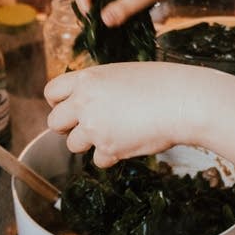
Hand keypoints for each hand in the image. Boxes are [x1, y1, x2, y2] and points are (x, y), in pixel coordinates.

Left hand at [44, 62, 218, 166]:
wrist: (183, 102)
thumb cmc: (162, 84)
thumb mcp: (122, 74)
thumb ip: (99, 88)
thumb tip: (88, 102)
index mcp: (87, 79)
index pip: (51, 92)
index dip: (57, 103)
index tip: (69, 109)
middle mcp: (84, 102)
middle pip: (54, 122)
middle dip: (67, 128)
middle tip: (85, 128)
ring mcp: (94, 127)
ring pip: (73, 145)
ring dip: (90, 143)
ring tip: (114, 134)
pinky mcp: (108, 148)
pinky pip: (98, 160)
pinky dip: (111, 156)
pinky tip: (129, 143)